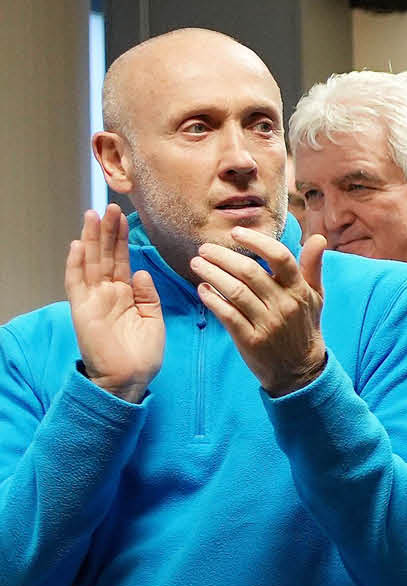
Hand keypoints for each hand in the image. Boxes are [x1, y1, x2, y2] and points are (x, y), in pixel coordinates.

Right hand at [65, 204, 162, 401]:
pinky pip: (76, 283)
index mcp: (126, 295)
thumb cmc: (143, 355)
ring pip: (90, 263)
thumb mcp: (153, 321)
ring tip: (93, 216)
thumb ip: (147, 296)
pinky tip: (76, 245)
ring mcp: (93, 300)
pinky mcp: (81, 309)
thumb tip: (140, 272)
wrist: (131, 379)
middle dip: (106, 231)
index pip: (122, 260)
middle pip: (105, 256)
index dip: (121, 239)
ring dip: (90, 239)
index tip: (122, 218)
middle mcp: (107, 293)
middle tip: (109, 206)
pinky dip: (75, 264)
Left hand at [189, 227, 327, 395]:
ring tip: (197, 264)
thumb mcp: (315, 296)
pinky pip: (227, 315)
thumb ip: (312, 266)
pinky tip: (203, 290)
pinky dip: (212, 300)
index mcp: (299, 291)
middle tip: (204, 249)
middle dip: (222, 257)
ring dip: (211, 274)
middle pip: (249, 273)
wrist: (300, 369)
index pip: (280, 257)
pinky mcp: (251, 341)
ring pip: (234, 292)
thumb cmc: (304, 326)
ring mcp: (267, 324)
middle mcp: (284, 306)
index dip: (257, 242)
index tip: (236, 233)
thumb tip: (318, 237)